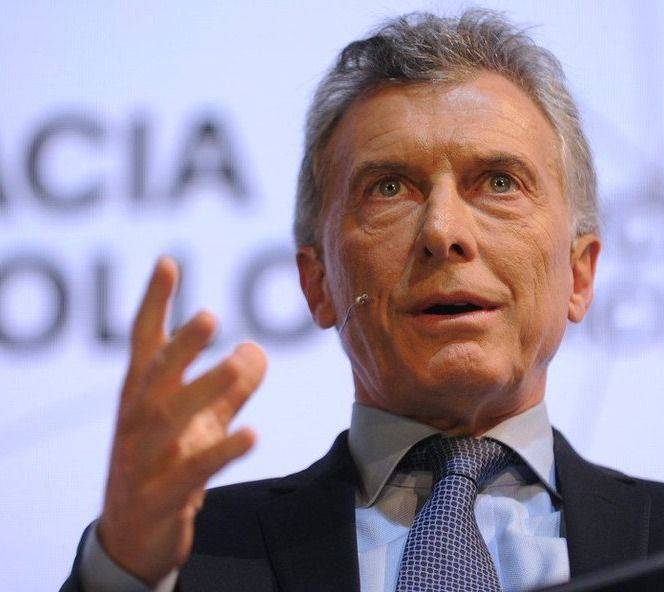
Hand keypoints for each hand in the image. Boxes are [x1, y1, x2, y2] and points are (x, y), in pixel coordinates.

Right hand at [97, 257, 267, 584]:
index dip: (154, 303)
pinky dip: (221, 452)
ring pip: (170, 420)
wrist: (133, 535)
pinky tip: (252, 435)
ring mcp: (145, 459)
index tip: (168, 262)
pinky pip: (193, 471)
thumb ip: (229, 386)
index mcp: (142, 395)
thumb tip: (257, 347)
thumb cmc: (167, 464)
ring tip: (238, 364)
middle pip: (156, 376)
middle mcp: (137, 420)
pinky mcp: (162, 495)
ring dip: (204, 390)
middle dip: (181, 346)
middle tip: (210, 316)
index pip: (143, 341)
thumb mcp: (200, 420)